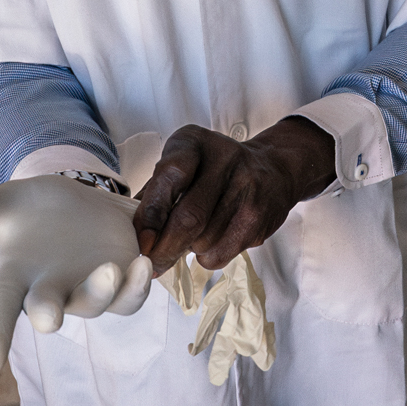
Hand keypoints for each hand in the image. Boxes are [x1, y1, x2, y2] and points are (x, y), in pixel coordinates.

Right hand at [0, 175, 155, 377]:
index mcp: (18, 278)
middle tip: (49, 317)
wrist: (80, 204)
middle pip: (48, 312)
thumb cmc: (37, 213)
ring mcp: (88, 291)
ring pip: (97, 305)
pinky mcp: (122, 282)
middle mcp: (52, 293)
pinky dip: (138, 285)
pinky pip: (131, 297)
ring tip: (113, 268)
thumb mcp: (8, 202)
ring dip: (104, 291)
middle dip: (49, 314)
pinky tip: (142, 262)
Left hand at [131, 119, 336, 273]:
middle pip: (189, 217)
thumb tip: (133, 233)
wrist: (273, 168)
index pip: (171, 176)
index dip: (153, 213)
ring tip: (190, 238)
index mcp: (195, 142)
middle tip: (152, 263)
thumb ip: (157, 192)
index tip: (142, 241)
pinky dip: (207, 256)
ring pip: (204, 241)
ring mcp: (246, 188)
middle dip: (165, 248)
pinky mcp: (259, 218)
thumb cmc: (215, 169)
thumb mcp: (184, 164)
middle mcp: (224, 159)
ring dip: (188, 250)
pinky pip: (222, 253)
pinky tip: (210, 240)